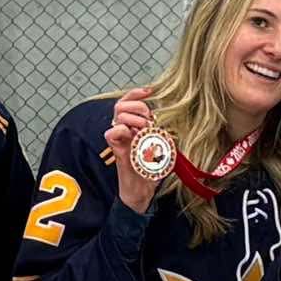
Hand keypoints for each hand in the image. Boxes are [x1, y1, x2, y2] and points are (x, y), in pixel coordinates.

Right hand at [106, 92, 166, 212]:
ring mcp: (119, 139)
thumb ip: (162, 132)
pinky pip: (111, 133)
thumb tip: (170, 119)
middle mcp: (124, 129)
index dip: (136, 94)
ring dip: (134, 118)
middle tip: (150, 120)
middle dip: (138, 107)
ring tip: (145, 130)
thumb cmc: (152, 168)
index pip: (128, 102)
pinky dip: (122, 131)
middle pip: (121, 105)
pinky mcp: (116, 149)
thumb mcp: (163, 145)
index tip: (150, 91)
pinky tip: (133, 136)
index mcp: (133, 126)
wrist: (143, 189)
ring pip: (118, 116)